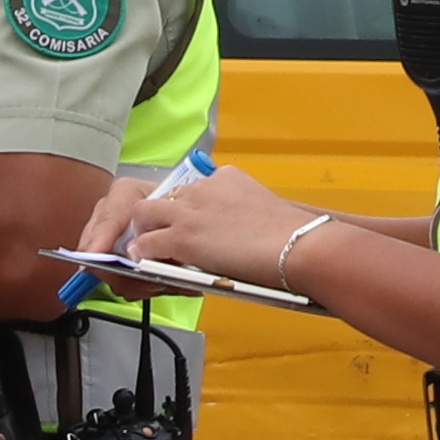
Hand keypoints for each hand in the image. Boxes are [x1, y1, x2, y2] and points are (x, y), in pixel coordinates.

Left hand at [103, 163, 300, 279]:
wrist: (297, 245)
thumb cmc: (292, 236)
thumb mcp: (263, 210)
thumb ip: (243, 215)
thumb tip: (241, 235)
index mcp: (226, 177)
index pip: (191, 189)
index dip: (184, 209)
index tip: (187, 223)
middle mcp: (203, 187)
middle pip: (161, 197)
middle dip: (154, 217)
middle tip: (155, 235)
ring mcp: (190, 211)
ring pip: (144, 215)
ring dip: (142, 232)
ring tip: (145, 248)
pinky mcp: (182, 237)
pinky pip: (146, 244)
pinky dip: (142, 254)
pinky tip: (144, 262)